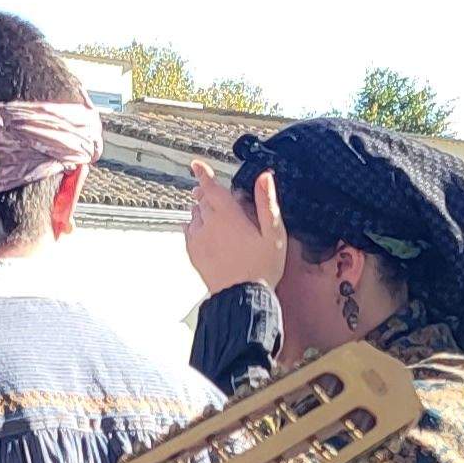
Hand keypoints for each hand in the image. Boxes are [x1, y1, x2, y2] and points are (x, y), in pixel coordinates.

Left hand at [183, 162, 288, 294]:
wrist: (242, 297)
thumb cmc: (262, 267)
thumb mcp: (273, 233)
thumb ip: (267, 202)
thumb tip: (265, 178)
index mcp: (228, 215)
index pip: (211, 187)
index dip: (203, 173)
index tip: (196, 165)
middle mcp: (209, 224)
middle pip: (202, 199)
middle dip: (208, 193)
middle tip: (220, 196)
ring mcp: (199, 239)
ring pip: (195, 214)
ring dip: (203, 209)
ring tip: (218, 216)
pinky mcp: (194, 254)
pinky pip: (189, 231)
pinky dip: (195, 226)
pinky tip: (206, 231)